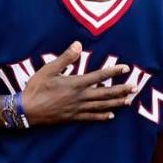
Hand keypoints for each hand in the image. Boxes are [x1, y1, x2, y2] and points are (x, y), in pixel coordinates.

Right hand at [19, 41, 137, 123]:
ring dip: (116, 103)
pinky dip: (102, 117)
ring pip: (101, 106)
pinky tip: (111, 116)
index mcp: (75, 83)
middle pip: (105, 93)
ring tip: (128, 102)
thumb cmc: (37, 87)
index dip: (114, 72)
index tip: (125, 68)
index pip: (99, 77)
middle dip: (121, 90)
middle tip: (134, 88)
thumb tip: (78, 44)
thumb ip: (66, 57)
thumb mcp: (49, 69)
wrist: (28, 110)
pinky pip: (91, 117)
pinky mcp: (73, 117)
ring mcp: (77, 108)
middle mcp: (80, 97)